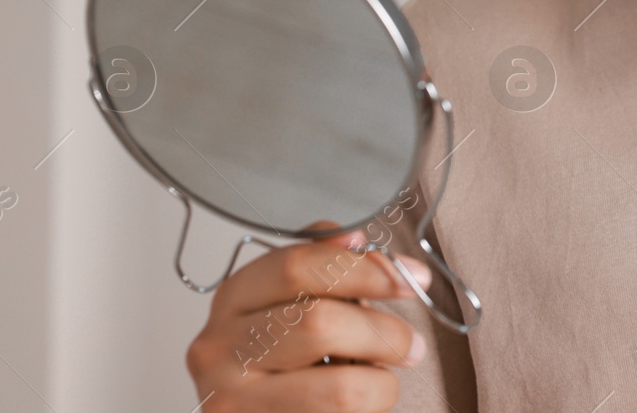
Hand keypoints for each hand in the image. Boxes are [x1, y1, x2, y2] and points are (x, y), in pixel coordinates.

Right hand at [185, 227, 432, 412]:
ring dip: (381, 384)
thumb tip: (357, 240)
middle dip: (382, 332)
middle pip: (319, 324)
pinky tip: (358, 404)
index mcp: (235, 298)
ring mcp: (233, 400)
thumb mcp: (291, 301)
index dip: (365, 269)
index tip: (414, 277)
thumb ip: (324, 267)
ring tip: (383, 382)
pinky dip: (367, 410)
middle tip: (411, 344)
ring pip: (340, 388)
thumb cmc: (279, 358)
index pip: (297, 267)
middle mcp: (222, 348)